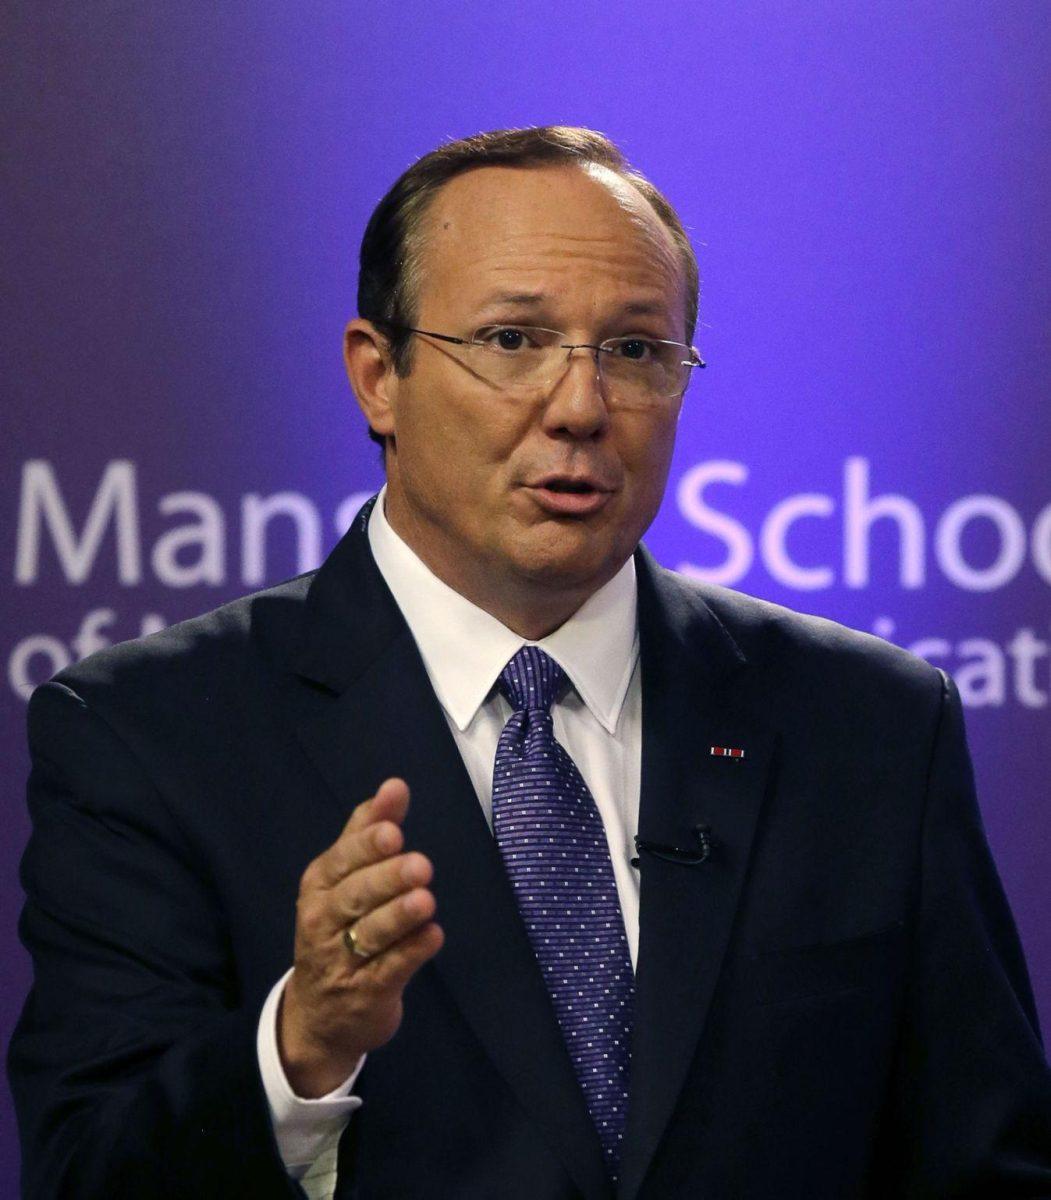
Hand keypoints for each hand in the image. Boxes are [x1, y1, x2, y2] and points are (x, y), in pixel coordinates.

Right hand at [278, 778, 443, 1096]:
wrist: (318, 1016)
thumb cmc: (338, 927)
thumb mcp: (344, 879)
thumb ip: (368, 831)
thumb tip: (395, 785)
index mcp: (318, 885)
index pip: (341, 860)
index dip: (367, 846)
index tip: (394, 831)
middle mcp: (322, 921)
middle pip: (355, 896)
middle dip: (387, 879)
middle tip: (420, 865)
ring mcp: (342, 961)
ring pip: (371, 934)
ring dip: (399, 916)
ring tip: (427, 900)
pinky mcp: (365, 994)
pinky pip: (390, 970)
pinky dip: (412, 953)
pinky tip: (433, 936)